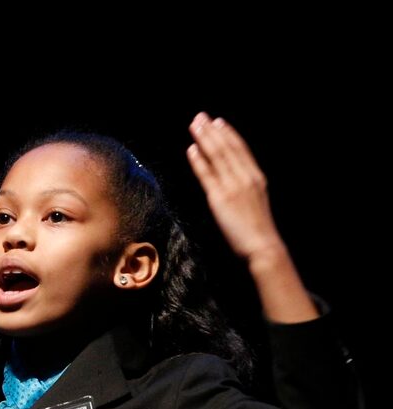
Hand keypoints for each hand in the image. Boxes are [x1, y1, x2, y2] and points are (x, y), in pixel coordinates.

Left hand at [186, 112, 282, 262]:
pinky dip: (198, 161)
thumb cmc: (258, 228)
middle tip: (200, 117)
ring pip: (217, 156)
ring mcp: (233, 186)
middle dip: (212, 131)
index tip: (218, 122)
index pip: (241, 149)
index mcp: (256, 177)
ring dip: (204, 139)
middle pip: (227, 148)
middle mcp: (245, 177)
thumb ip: (246, 186)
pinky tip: (192, 149)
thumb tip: (234, 177)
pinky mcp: (220, 198)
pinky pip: (207, 175)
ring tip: (194, 127)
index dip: (228, 133)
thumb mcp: (257, 200)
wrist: (263, 245)